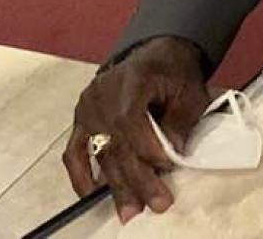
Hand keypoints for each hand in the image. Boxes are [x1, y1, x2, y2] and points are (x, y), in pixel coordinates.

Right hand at [62, 36, 210, 222]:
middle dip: (137, 178)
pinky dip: (82, 175)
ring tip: (130, 210)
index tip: (167, 168)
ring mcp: (87, 108)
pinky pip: (74, 152)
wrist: (157, 52)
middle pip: (116, 145)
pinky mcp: (81, 119)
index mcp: (130, 82)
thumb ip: (179, 120)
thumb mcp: (188, 89)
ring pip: (99, 153)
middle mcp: (101, 96)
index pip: (132, 124)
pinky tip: (93, 194)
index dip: (148, 150)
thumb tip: (171, 153)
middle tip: (156, 203)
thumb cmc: (174, 70)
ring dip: (115, 185)